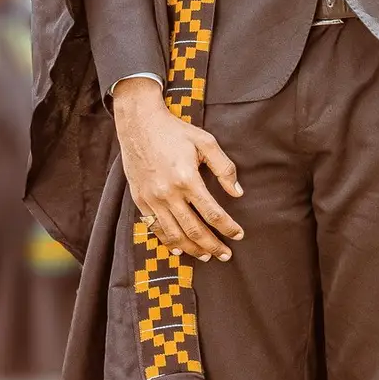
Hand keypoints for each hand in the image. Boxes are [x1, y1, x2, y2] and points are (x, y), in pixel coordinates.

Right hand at [112, 78, 242, 262]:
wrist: (139, 124)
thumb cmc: (175, 131)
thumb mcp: (206, 142)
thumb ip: (224, 168)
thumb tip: (237, 192)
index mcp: (187, 179)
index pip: (213, 213)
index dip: (228, 228)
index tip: (239, 235)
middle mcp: (168, 193)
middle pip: (194, 230)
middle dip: (213, 245)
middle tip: (226, 255)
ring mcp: (152, 199)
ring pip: (174, 234)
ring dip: (192, 249)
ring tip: (206, 255)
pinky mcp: (140, 200)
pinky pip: (155, 228)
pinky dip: (168, 241)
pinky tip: (179, 248)